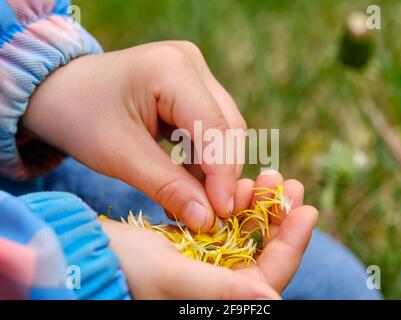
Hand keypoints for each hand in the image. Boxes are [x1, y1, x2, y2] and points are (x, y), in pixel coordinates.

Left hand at [24, 41, 246, 231]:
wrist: (58, 93)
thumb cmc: (79, 118)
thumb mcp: (119, 156)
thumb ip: (167, 186)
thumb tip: (207, 219)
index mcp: (171, 68)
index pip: (214, 126)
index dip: (222, 173)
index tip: (222, 214)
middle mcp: (190, 61)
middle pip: (226, 126)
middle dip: (222, 173)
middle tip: (212, 215)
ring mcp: (193, 71)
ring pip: (222, 128)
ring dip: (214, 168)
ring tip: (197, 203)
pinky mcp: (190, 86)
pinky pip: (209, 126)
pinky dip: (204, 158)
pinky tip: (190, 183)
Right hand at [100, 171, 317, 298]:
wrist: (90, 249)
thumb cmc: (124, 267)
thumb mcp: (173, 277)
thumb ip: (222, 292)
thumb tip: (273, 301)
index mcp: (222, 298)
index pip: (270, 275)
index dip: (292, 245)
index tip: (307, 211)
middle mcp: (220, 283)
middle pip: (264, 252)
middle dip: (279, 218)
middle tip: (290, 185)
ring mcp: (210, 262)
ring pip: (249, 234)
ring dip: (259, 205)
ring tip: (264, 177)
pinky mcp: (198, 242)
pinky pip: (228, 222)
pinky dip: (235, 202)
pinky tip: (239, 183)